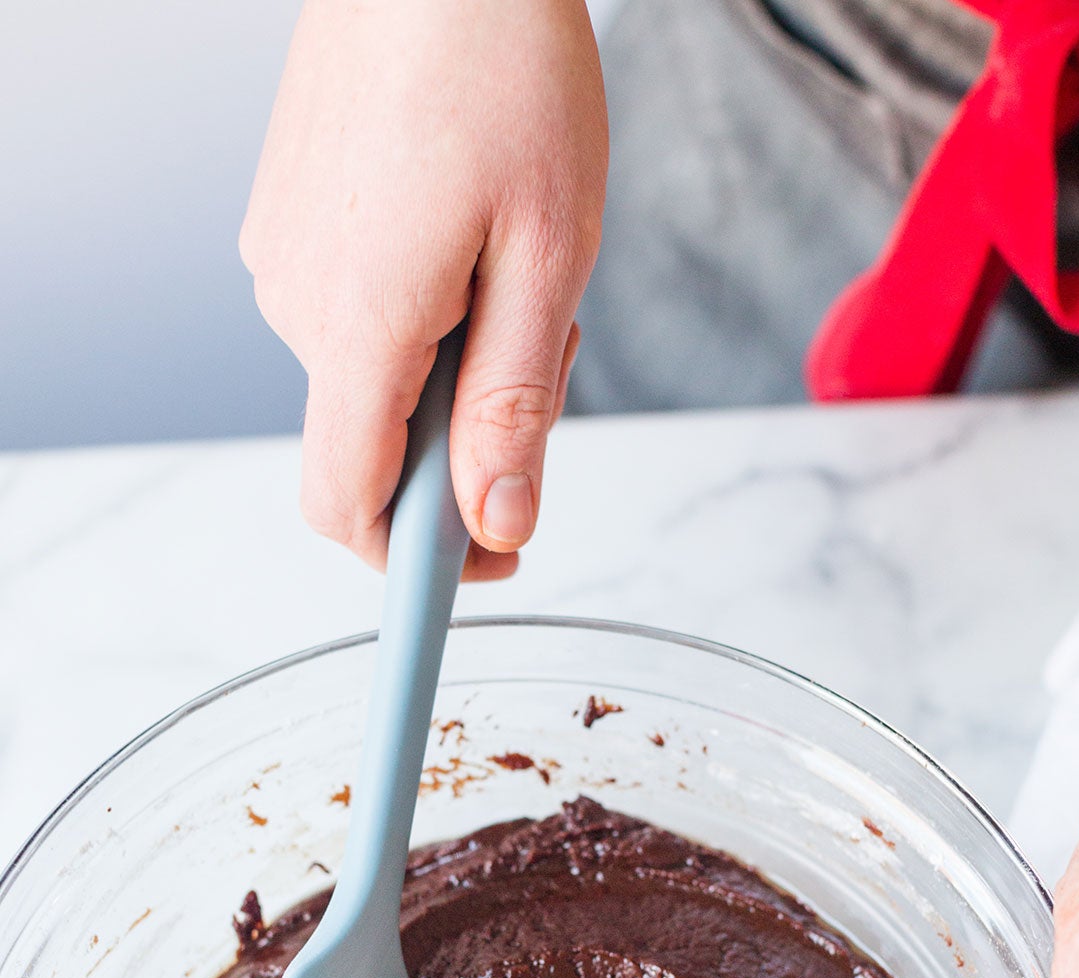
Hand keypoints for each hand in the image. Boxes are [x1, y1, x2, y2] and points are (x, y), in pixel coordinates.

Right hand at [239, 0, 606, 575]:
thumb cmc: (505, 67)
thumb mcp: (546, 254)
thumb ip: (514, 405)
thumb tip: (497, 527)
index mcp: (360, 324)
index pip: (349, 507)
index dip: (416, 561)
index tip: (489, 558)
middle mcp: (298, 303)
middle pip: (377, 445)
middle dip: (468, 434)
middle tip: (548, 342)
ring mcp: (283, 258)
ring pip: (375, 378)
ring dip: (452, 362)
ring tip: (512, 259)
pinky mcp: (287, 222)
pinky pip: (357, 314)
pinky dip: (422, 311)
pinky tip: (466, 231)